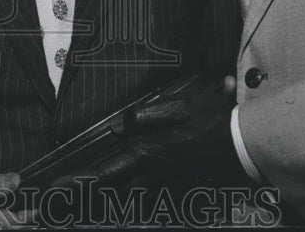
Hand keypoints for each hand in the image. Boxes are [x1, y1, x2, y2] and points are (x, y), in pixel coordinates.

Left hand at [55, 76, 249, 191]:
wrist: (248, 144)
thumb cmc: (214, 120)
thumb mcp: (180, 107)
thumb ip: (147, 117)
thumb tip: (118, 124)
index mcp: (149, 154)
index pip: (107, 172)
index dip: (80, 182)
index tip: (56, 188)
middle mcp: (155, 175)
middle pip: (112, 191)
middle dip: (83, 196)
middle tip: (57, 199)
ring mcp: (168, 184)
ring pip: (129, 196)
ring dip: (103, 198)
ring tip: (79, 198)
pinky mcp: (181, 188)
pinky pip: (149, 196)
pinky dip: (130, 198)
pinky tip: (122, 195)